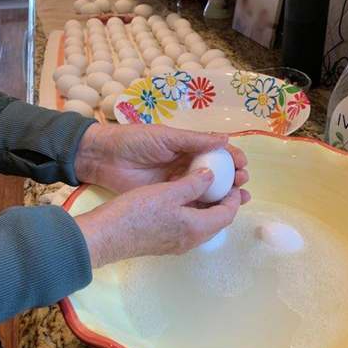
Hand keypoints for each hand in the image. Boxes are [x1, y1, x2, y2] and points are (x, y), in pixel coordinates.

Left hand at [74, 124, 248, 193]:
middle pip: (217, 174)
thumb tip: (225, 139)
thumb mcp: (166, 137)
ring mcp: (178, 184)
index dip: (232, 159)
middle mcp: (187, 166)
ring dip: (225, 194)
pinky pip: (191, 203)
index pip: (217, 154)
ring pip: (208, 191)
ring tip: (239, 197)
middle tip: (242, 183)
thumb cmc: (135, 141)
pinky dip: (206, 206)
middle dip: (233, 178)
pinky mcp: (168, 199)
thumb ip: (194, 140)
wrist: (105, 158)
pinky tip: (218, 210)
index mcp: (188, 148)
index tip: (242, 164)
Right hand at [74, 168, 242, 268]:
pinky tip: (184, 199)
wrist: (107, 236)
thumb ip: (193, 183)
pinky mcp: (164, 243)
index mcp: (197, 228)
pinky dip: (194, 213)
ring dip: (208, 208)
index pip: (227, 215)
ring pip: (203, 226)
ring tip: (205, 188)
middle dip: (224, 203)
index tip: (233, 183)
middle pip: (217, 222)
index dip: (234, 198)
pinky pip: (188, 228)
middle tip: (223, 184)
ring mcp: (177, 244)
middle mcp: (191, 240)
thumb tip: (211, 176)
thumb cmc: (137, 213)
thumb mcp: (168, 192)